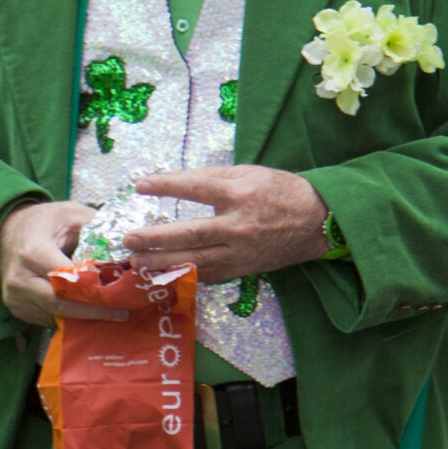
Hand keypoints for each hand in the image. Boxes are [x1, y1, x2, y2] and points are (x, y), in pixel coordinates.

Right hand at [0, 200, 117, 324]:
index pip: (67, 280)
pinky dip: (68, 318)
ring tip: (108, 314)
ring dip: (82, 317)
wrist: (8, 230)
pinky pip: (46, 319)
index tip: (120, 298)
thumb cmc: (45, 222)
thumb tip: (129, 245)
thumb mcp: (72, 214)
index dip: (94, 291)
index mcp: (33, 252)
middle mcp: (20, 278)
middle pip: (60, 304)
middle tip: (121, 314)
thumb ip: (98, 229)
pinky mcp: (16, 307)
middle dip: (92, 311)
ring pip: (54, 316)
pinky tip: (86, 311)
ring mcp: (15, 296)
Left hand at [126, 167, 328, 281]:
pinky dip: (185, 275)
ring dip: (163, 263)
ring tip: (137, 262)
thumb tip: (176, 181)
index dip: (166, 186)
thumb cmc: (281, 192)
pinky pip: (208, 275)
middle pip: (190, 234)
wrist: (318, 221)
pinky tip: (163, 275)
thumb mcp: (249, 173)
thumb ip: (212, 177)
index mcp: (240, 194)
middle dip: (155, 239)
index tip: (140, 185)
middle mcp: (238, 226)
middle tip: (129, 239)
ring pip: (196, 261)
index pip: (196, 188)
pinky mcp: (243, 269)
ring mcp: (240, 252)